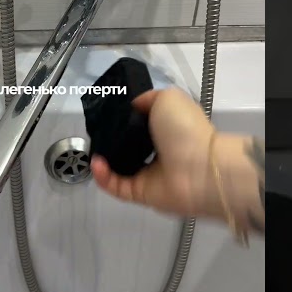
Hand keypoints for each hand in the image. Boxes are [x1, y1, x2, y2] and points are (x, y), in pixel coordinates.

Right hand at [89, 87, 217, 219]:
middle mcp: (159, 152)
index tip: (106, 115)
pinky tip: (97, 164)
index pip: (141, 125)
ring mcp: (150, 175)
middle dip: (110, 142)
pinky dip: (104, 177)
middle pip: (129, 148)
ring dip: (103, 161)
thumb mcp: (167, 98)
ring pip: (120, 169)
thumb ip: (148, 99)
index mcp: (167, 129)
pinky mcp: (142, 194)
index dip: (124, 120)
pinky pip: (117, 186)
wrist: (199, 168)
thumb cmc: (185, 129)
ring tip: (92, 150)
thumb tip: (133, 107)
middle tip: (95, 134)